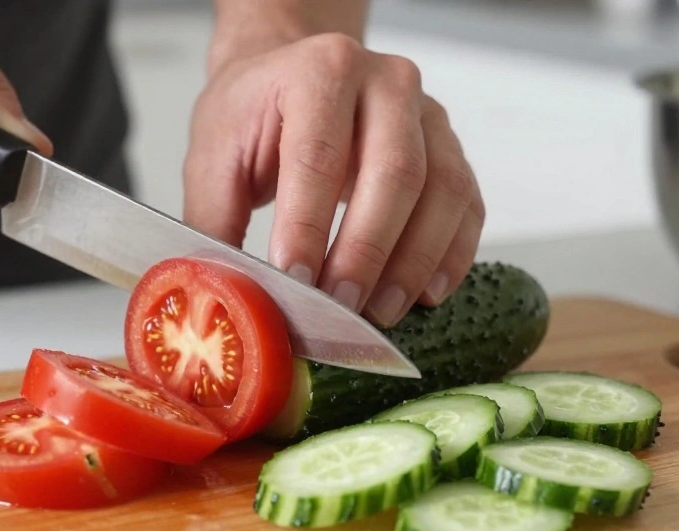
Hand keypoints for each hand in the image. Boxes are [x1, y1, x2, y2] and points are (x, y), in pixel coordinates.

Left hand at [183, 33, 483, 326]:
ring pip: (441, 190)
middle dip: (367, 252)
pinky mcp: (450, 148)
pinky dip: (451, 255)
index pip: (318, 154)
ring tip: (380, 311)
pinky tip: (424, 294)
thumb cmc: (251, 117)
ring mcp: (428, 113)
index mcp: (319, 71)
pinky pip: (466, 204)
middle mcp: (385, 81)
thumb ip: (213, 225)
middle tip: (340, 306)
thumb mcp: (213, 160)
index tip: (294, 280)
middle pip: (395, 172)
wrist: (287, 78)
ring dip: (413, 261)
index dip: (307, 225)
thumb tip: (224, 294)